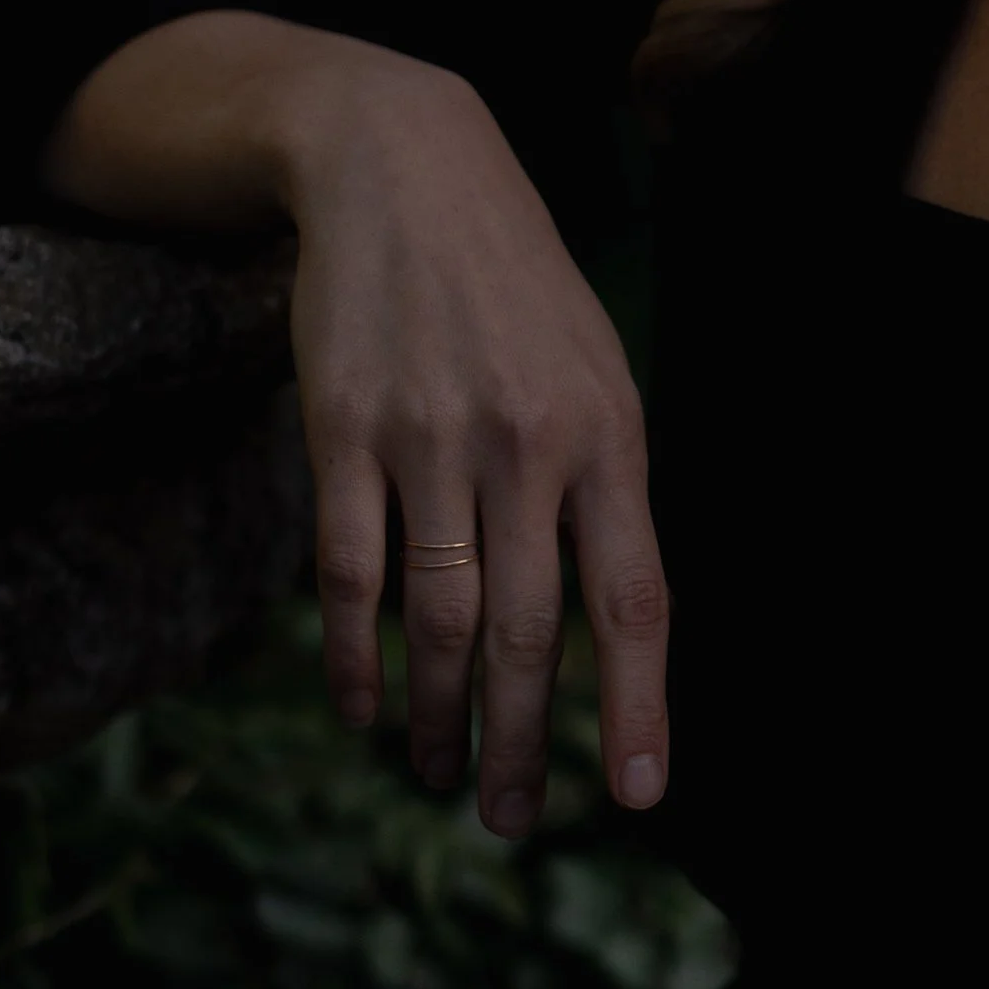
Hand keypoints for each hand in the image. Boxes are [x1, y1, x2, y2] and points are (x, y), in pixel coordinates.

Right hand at [43, 12, 666, 837]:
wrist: (407, 168)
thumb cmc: (516, 289)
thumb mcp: (596, 369)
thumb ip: (608, 487)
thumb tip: (615, 623)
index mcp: (612, 434)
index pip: (636, 596)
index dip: (642, 705)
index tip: (640, 796)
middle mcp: (529, 445)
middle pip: (533, 632)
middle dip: (526, 745)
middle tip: (511, 820)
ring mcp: (433, 440)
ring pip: (442, 620)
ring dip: (442, 718)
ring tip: (441, 773)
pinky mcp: (346, 431)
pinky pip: (351, 574)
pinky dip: (356, 658)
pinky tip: (363, 708)